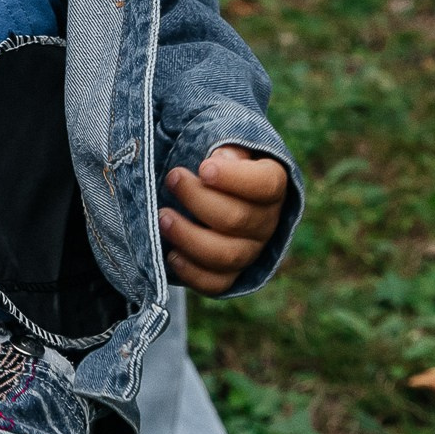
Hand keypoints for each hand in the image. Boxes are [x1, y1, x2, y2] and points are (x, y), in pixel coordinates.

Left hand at [160, 144, 289, 295]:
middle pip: (236, 219)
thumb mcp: (224, 150)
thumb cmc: (217, 165)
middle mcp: (266, 222)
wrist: (216, 195)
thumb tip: (221, 159)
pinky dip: (192, 272)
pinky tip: (171, 254)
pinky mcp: (231, 274)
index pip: (266, 185)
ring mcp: (250, 251)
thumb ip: (226, 150)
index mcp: (271, 186)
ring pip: (225, 255)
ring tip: (163, 217)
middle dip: (197, 200)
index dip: (235, 179)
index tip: (203, 168)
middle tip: (172, 178)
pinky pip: (216, 283)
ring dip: (188, 237)